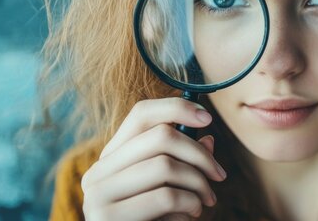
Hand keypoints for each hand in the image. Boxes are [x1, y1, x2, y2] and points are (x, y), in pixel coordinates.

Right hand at [80, 98, 226, 219]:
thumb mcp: (169, 189)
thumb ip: (184, 163)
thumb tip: (208, 138)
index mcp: (111, 158)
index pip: (141, 113)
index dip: (177, 108)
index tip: (208, 118)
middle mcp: (98, 172)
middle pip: (160, 136)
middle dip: (200, 155)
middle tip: (219, 176)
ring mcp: (98, 196)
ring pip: (166, 165)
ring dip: (198, 183)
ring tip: (205, 201)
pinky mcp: (108, 219)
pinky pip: (165, 196)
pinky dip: (189, 204)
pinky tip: (190, 215)